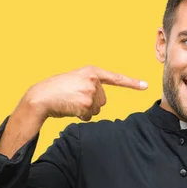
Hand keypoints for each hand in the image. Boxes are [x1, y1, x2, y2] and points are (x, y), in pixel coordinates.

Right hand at [22, 65, 147, 121]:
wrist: (40, 97)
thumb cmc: (55, 90)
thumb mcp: (75, 80)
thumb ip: (90, 85)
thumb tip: (98, 104)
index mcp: (91, 71)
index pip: (115, 78)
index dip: (132, 83)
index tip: (145, 86)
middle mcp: (93, 79)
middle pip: (103, 100)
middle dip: (90, 104)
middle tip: (73, 99)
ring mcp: (90, 91)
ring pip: (96, 109)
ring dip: (84, 110)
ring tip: (70, 102)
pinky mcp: (86, 103)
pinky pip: (89, 116)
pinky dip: (79, 116)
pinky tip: (69, 108)